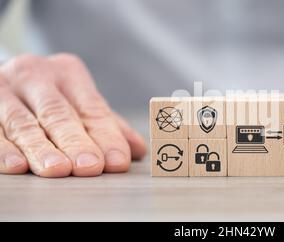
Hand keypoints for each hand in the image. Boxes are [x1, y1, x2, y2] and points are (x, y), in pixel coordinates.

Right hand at [0, 54, 146, 176]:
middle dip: (75, 142)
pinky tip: (17, 165)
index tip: (117, 161)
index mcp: (68, 72)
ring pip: (24, 122)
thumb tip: (138, 150)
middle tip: (89, 165)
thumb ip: (107, 125)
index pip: (92, 108)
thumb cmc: (51, 96)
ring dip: (41, 149)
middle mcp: (35, 75)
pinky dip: (4, 148)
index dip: (106, 136)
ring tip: (58, 169)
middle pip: (59, 114)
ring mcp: (4, 87)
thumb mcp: (80, 102)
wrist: (7, 78)